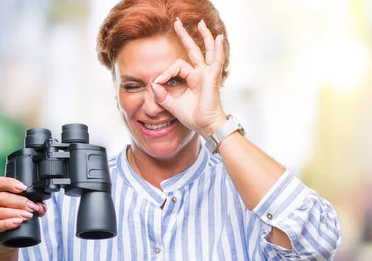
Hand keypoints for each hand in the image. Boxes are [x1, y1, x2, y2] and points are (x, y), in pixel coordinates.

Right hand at [0, 177, 46, 256]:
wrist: (9, 242)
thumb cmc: (16, 222)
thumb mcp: (26, 210)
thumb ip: (35, 206)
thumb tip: (41, 207)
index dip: (10, 183)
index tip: (24, 188)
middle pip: (0, 198)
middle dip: (19, 202)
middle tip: (31, 207)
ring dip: (15, 213)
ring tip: (27, 216)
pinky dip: (8, 223)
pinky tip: (17, 222)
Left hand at [150, 18, 227, 137]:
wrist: (206, 126)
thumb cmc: (193, 117)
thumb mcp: (172, 105)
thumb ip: (161, 95)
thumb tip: (152, 83)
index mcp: (191, 79)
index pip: (176, 67)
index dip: (165, 72)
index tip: (157, 83)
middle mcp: (200, 74)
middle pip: (193, 50)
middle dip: (184, 36)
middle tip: (177, 22)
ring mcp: (207, 74)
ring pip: (205, 51)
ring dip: (203, 36)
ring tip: (200, 22)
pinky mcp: (212, 77)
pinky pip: (216, 60)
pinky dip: (218, 49)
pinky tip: (219, 38)